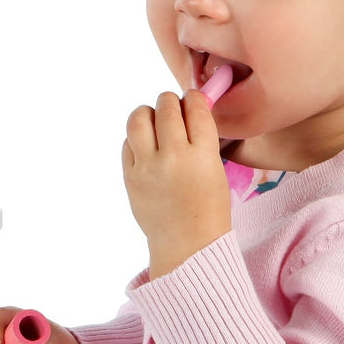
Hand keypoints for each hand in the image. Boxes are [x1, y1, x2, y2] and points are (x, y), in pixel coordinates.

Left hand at [122, 89, 230, 277]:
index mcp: (203, 156)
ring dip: (148, 113)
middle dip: (170, 102)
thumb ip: (202, 138)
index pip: (195, 108)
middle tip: (173, 110)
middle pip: (166, 107)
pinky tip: (147, 146)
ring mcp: (148, 167)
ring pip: (138, 118)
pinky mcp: (129, 177)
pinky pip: (127, 142)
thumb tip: (189, 104)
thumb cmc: (208, 206)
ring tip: (155, 122)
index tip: (192, 101)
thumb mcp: (216, 169)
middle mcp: (174, 158)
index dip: (194, 99)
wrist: (188, 245)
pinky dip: (136, 138)